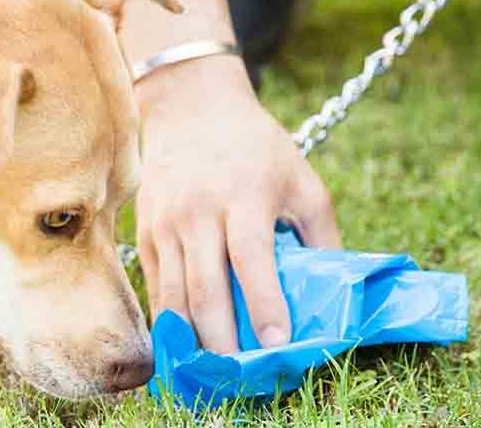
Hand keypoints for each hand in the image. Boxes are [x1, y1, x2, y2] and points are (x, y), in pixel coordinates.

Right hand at [133, 56, 340, 352]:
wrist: (191, 107)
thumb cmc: (257, 149)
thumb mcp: (302, 181)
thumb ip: (321, 235)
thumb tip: (333, 291)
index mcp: (245, 196)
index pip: (252, 259)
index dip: (264, 304)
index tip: (278, 343)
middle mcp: (200, 211)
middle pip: (207, 287)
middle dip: (223, 338)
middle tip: (239, 374)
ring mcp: (167, 223)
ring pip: (175, 294)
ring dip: (193, 338)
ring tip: (212, 370)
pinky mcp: (147, 231)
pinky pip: (157, 286)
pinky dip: (170, 320)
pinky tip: (186, 344)